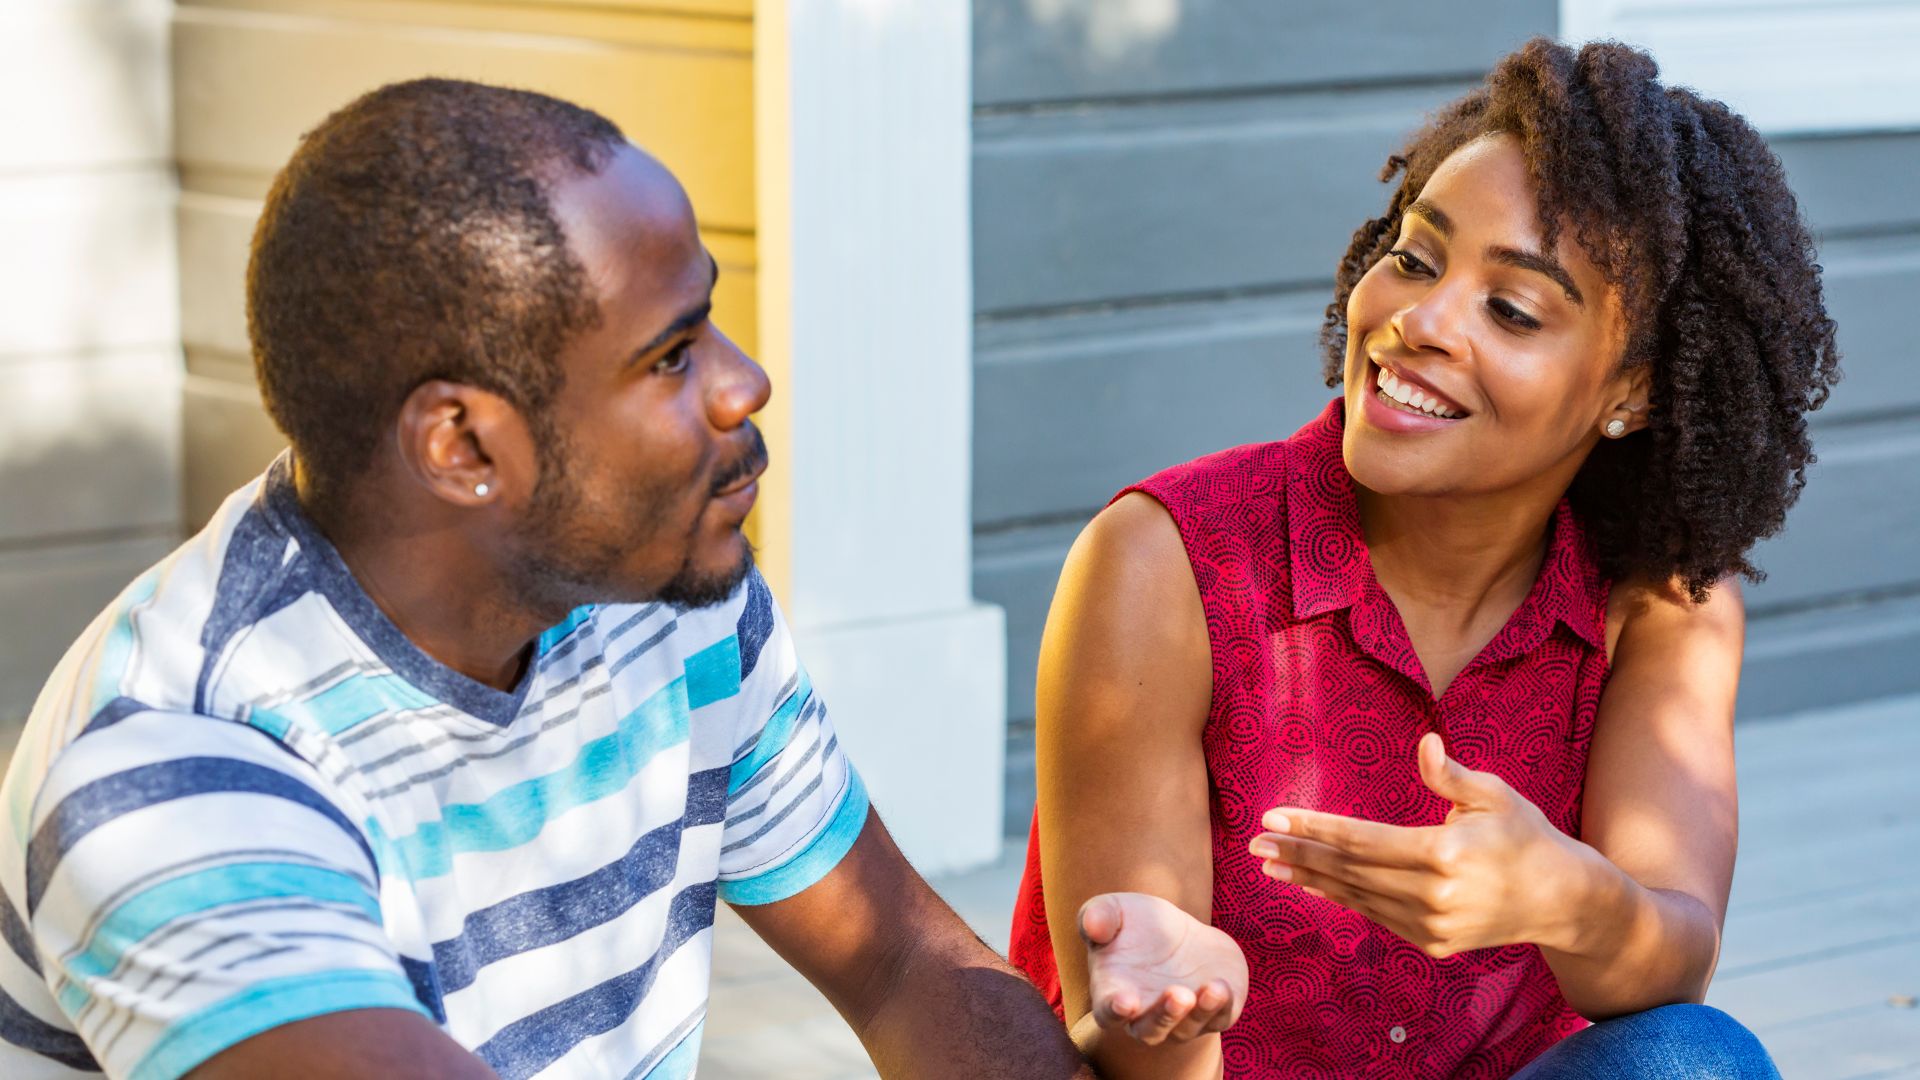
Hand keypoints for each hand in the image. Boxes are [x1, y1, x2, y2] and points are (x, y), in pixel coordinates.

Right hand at [1078, 892, 1248, 1045]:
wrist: (1181, 934)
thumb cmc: (1136, 925)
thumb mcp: (1115, 910)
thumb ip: (1098, 916)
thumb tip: (1093, 924)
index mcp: (1114, 995)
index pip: (1108, 1013)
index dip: (1115, 1010)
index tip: (1126, 1001)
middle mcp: (1146, 1017)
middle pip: (1151, 1031)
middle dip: (1165, 1015)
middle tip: (1178, 995)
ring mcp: (1181, 1020)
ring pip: (1187, 1028)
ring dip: (1200, 1011)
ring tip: (1212, 989)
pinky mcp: (1214, 1014)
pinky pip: (1219, 1018)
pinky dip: (1222, 1007)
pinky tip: (1222, 985)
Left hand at [1248, 733, 1597, 958]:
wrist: (1561, 899)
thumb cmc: (1525, 835)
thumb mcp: (1495, 795)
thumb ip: (1452, 776)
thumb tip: (1425, 744)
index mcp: (1443, 853)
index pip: (1361, 840)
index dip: (1315, 828)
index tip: (1274, 817)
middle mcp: (1433, 894)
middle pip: (1350, 871)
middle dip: (1299, 853)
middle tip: (1256, 841)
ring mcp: (1432, 924)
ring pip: (1358, 898)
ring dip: (1311, 880)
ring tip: (1272, 863)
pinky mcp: (1434, 943)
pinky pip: (1377, 915)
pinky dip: (1343, 898)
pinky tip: (1315, 883)